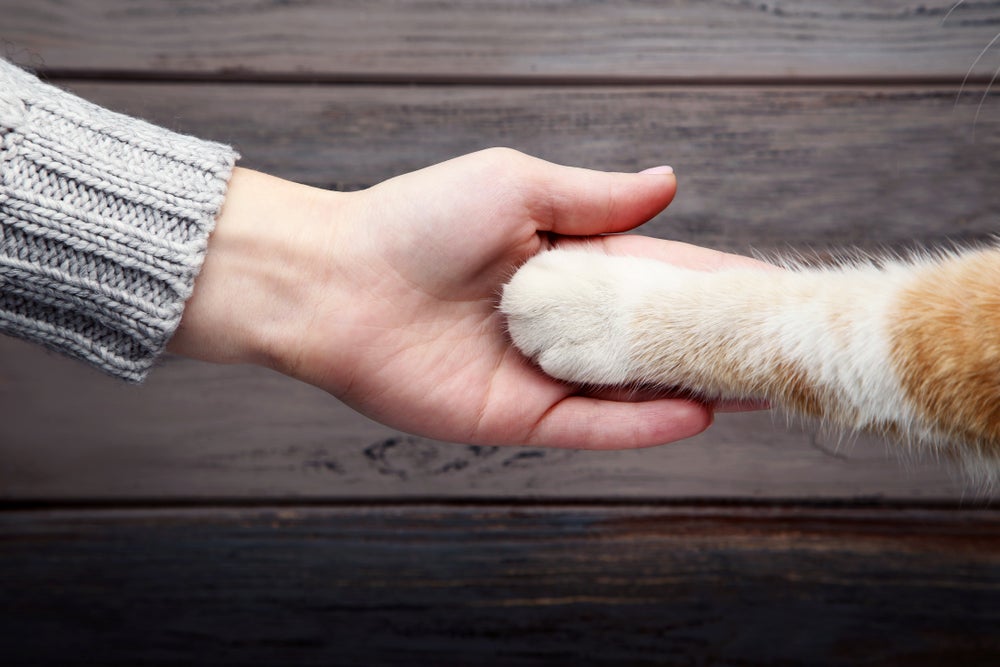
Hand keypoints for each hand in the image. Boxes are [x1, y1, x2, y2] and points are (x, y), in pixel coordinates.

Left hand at [169, 148, 766, 447]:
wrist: (336, 281)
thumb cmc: (416, 220)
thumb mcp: (518, 186)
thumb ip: (596, 198)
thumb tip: (669, 182)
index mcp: (565, 260)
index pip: (658, 271)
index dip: (713, 278)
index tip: (769, 284)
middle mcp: (562, 320)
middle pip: (654, 335)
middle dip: (715, 340)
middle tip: (783, 347)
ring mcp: (543, 372)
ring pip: (633, 385)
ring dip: (694, 386)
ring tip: (760, 386)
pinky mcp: (516, 417)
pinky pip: (591, 425)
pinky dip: (641, 423)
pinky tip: (695, 414)